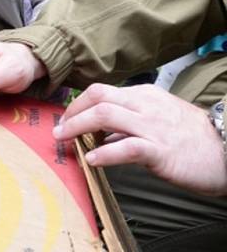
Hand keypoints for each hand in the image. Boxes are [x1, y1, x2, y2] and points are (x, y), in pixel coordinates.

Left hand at [54, 84, 226, 196]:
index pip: (102, 92)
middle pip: (98, 97)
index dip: (78, 104)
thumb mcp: (159, 120)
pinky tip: (92, 159)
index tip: (65, 118)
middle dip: (72, 112)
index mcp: (144, 95)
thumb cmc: (193, 139)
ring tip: (63, 139)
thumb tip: (101, 134)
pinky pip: (127, 147)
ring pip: (106, 115)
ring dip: (77, 127)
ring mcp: (153, 126)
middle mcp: (146, 105)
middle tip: (59, 128)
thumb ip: (130, 123)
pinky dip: (105, 152)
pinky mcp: (161, 150)